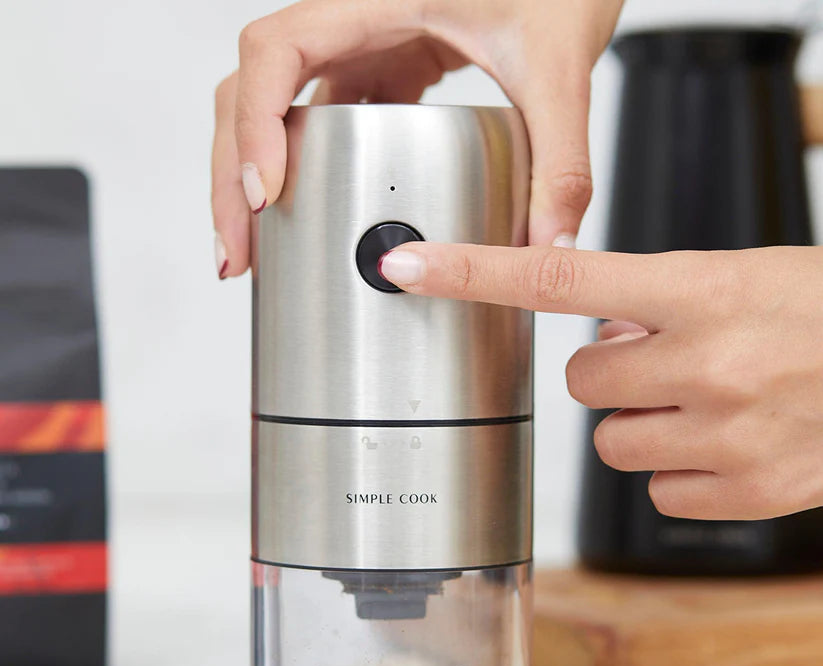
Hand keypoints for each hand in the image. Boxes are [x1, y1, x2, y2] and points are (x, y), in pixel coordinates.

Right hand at [211, 0, 623, 276]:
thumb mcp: (559, 68)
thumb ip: (560, 160)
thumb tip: (548, 246)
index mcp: (377, 0)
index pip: (278, 50)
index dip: (254, 120)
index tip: (265, 192)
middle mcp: (353, 23)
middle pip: (253, 91)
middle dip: (233, 174)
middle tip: (238, 250)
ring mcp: (360, 51)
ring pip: (276, 111)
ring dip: (254, 177)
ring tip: (254, 248)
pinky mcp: (377, 74)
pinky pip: (317, 122)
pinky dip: (300, 172)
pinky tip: (304, 216)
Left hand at [377, 242, 822, 520]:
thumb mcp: (744, 277)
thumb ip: (657, 303)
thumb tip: (594, 333)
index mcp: (703, 291)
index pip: (558, 276)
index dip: (473, 273)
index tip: (411, 268)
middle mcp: (708, 365)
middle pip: (580, 381)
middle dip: (612, 374)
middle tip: (666, 361)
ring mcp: (726, 437)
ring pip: (613, 444)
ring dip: (646, 424)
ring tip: (707, 403)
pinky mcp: (744, 495)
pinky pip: (657, 491)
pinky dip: (682, 471)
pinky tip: (728, 446)